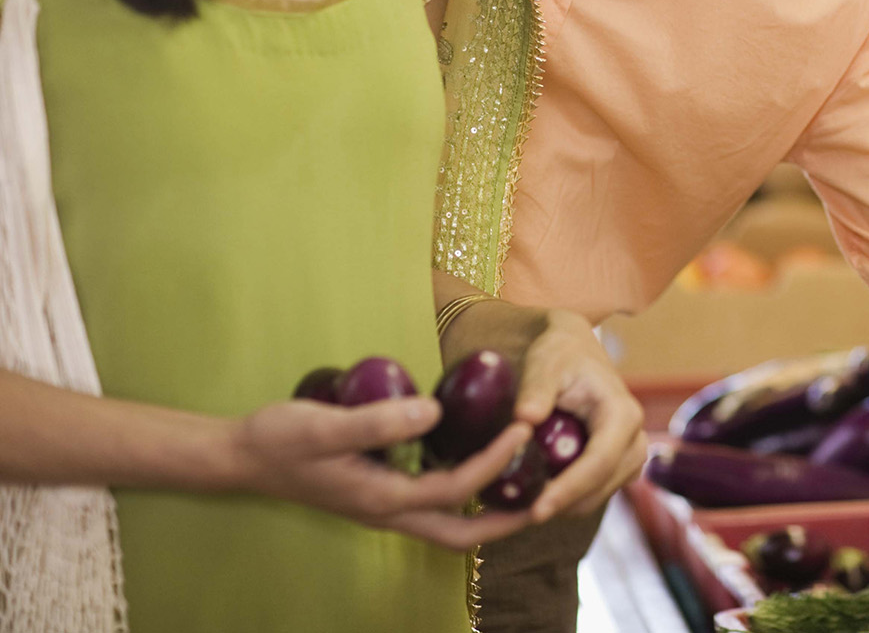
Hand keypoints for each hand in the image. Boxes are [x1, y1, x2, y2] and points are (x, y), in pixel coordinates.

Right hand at [230, 396, 534, 549]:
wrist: (241, 455)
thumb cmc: (280, 439)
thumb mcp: (326, 425)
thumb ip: (378, 422)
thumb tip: (435, 413)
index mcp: (381, 500)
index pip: (456, 489)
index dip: (494, 462)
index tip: (523, 429)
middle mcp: (388, 512)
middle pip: (460, 535)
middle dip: (506, 522)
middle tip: (548, 498)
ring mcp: (382, 507)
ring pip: (447, 525)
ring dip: (488, 512)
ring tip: (525, 485)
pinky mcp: (378, 494)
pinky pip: (432, 505)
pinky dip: (463, 496)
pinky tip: (478, 465)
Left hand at [510, 309, 647, 522]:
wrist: (575, 350)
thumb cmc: (560, 352)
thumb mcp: (545, 362)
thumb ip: (536, 388)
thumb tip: (526, 417)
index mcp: (622, 413)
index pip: (599, 462)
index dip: (569, 490)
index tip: (536, 511)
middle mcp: (634, 438)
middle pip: (600, 487)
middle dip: (562, 504)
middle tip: (515, 515)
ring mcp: (629, 455)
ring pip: (597, 496)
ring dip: (563, 504)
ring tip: (520, 505)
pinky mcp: (616, 465)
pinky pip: (593, 493)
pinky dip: (567, 498)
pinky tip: (534, 494)